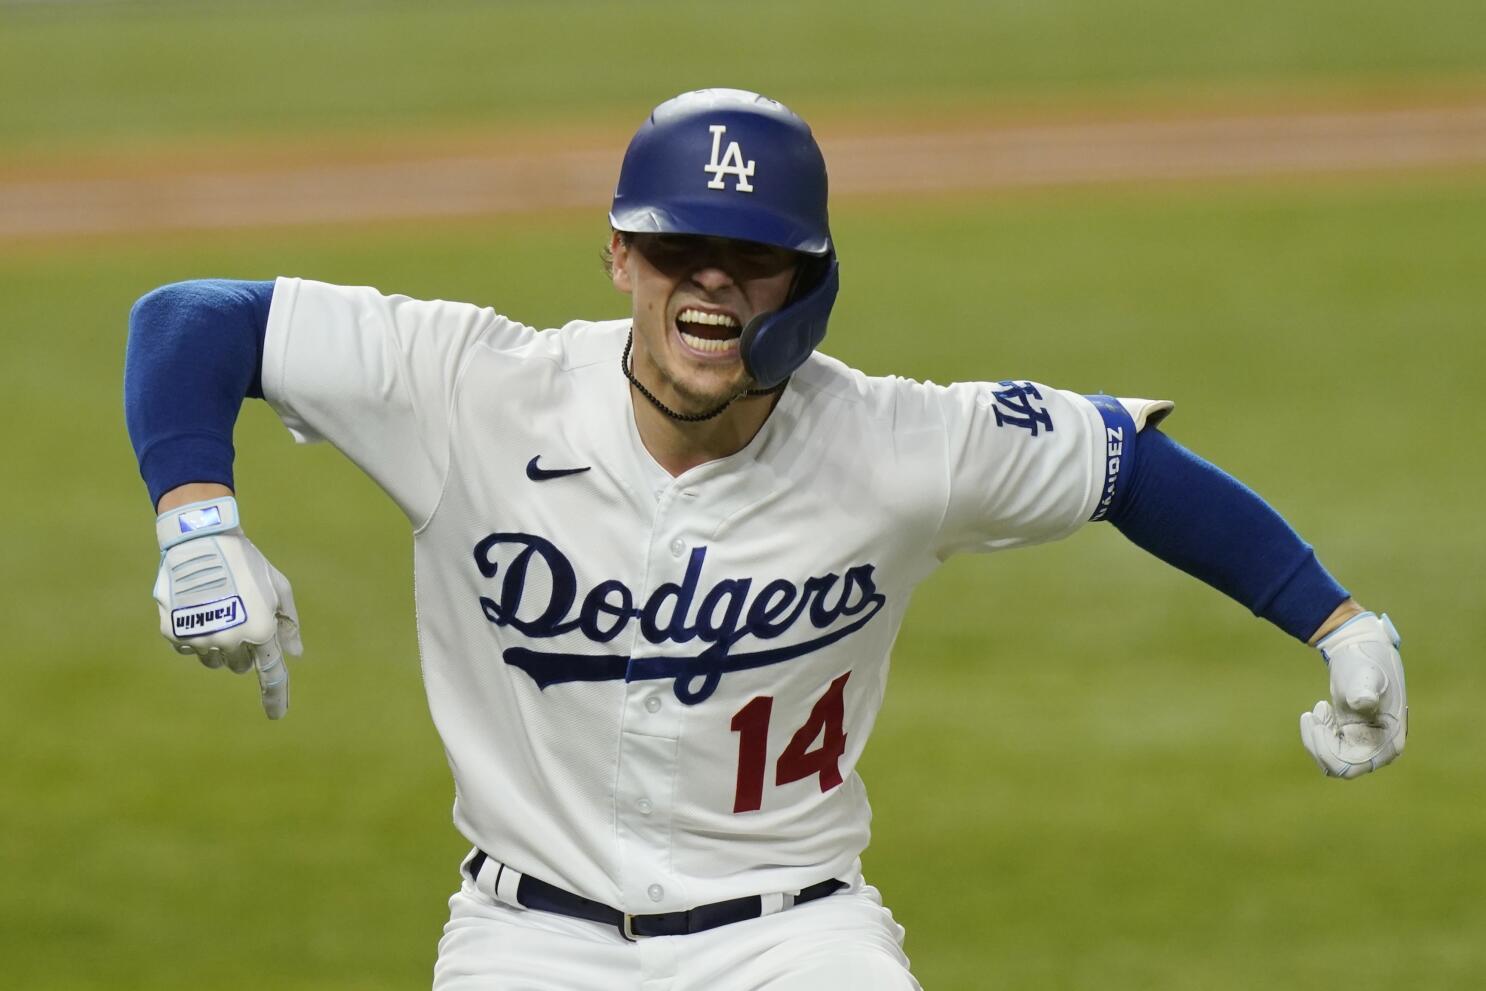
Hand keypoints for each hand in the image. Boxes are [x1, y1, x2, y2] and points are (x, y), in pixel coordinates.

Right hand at [152, 497, 301, 718]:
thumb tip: (294, 653)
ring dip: (219, 645)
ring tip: (218, 610)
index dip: (275, 696)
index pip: (271, 673)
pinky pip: (189, 649)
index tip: (277, 715)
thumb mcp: (279, 587)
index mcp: (261, 631)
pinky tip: (198, 609)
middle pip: (240, 666)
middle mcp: (231, 641)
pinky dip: (195, 636)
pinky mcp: (174, 633)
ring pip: (214, 661)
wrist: (201, 541)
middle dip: (244, 650)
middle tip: (241, 618)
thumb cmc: (248, 562)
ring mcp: (200, 639)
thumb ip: (288, 623)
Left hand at [1299, 612, 1405, 777]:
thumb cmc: (1364, 661)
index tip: (1316, 724)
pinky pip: (1329, 748)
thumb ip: (1365, 690)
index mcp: (1389, 742)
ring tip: (1318, 709)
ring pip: (1330, 760)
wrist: (1359, 649)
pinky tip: (1322, 709)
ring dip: (1316, 738)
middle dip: (1318, 744)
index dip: (1327, 752)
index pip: (1352, 767)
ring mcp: (1366, 743)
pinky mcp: (1352, 735)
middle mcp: (1380, 748)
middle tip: (1312, 714)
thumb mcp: (1363, 675)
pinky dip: (1318, 733)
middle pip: (1338, 767)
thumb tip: (1363, 702)